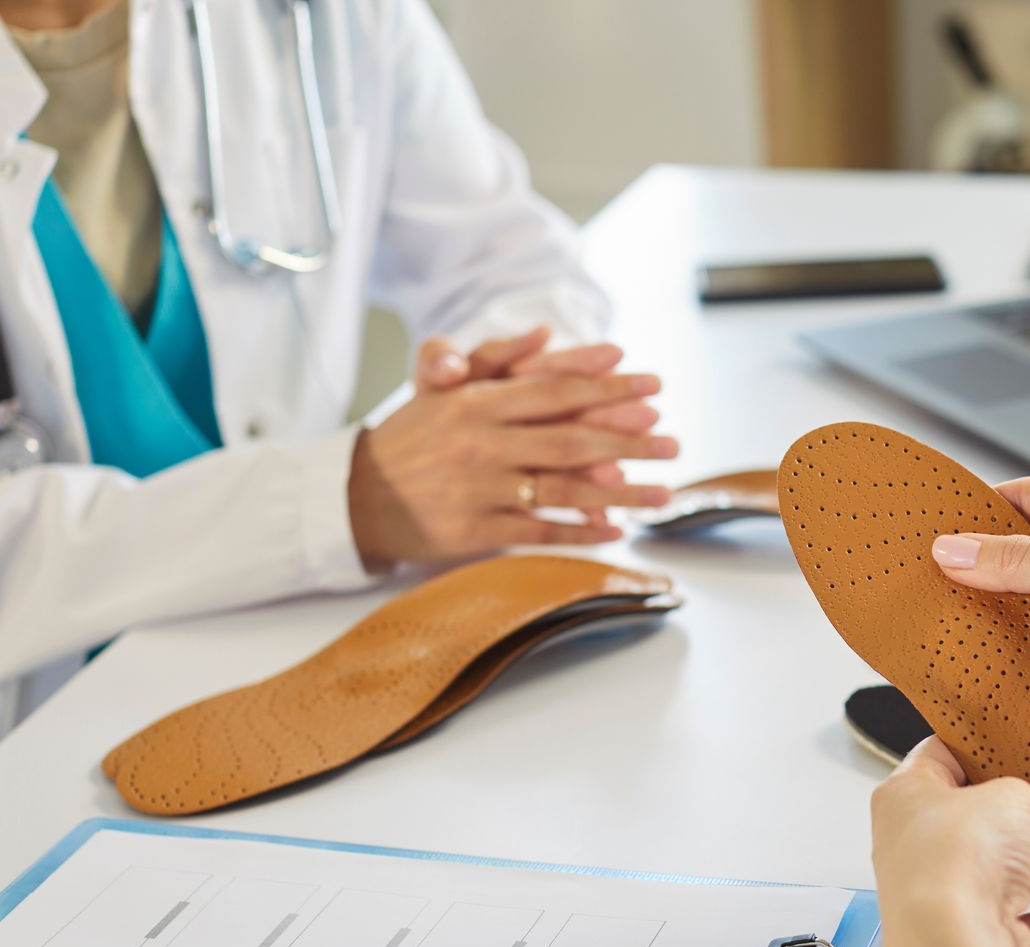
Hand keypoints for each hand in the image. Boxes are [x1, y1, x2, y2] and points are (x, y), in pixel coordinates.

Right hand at [348, 331, 677, 565]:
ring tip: (662, 494)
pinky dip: (579, 531)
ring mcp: (479, 487)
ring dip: (619, 493)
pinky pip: (538, 531)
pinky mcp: (474, 530)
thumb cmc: (413, 437)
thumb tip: (546, 333)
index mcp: (478, 400)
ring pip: (562, 489)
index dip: (608, 389)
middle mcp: (482, 441)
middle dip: (628, 441)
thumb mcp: (444, 387)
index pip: (556, 390)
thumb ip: (498, 359)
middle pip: (569, 439)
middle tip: (673, 443)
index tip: (653, 387)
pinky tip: (615, 531)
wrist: (357, 495)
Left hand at [871, 737, 1029, 946]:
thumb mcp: (1016, 800)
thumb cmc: (957, 863)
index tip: (1013, 746)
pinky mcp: (963, 934)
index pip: (939, 754)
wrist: (954, 946)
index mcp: (903, 796)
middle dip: (1009, 811)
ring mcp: (935, 894)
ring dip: (1022, 864)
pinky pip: (1009, 919)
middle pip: (965, 816)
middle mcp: (908, 845)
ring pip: (987, 869)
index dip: (979, 747)